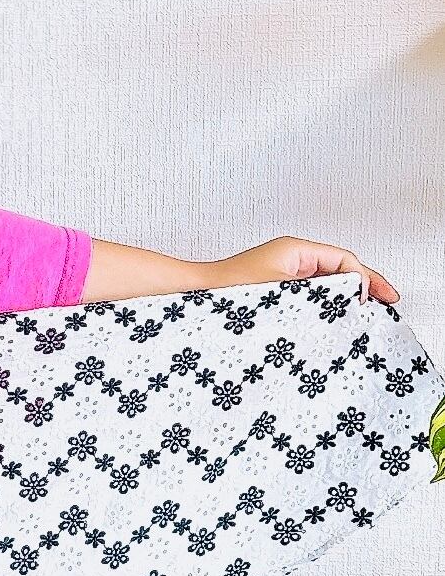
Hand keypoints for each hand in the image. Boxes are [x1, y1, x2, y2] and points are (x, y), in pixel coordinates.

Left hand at [207, 237, 399, 304]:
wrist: (192, 298)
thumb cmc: (226, 292)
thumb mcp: (280, 292)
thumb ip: (317, 292)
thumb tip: (350, 295)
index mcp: (295, 250)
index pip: (344, 261)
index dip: (367, 279)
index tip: (383, 298)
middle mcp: (291, 259)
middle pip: (338, 272)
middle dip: (361, 289)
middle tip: (383, 308)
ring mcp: (283, 276)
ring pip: (324, 286)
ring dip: (342, 301)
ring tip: (362, 319)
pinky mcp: (274, 293)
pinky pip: (307, 297)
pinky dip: (322, 309)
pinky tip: (331, 325)